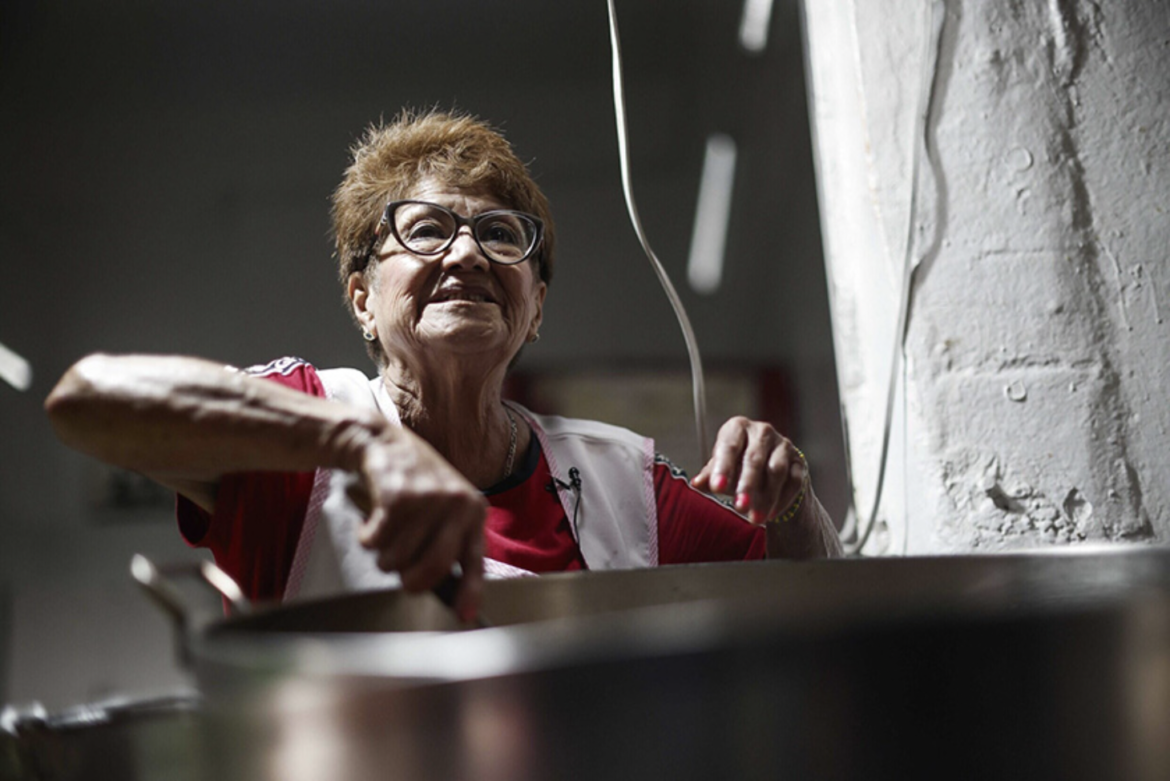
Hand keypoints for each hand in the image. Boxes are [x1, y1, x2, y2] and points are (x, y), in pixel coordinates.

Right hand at [348, 430, 486, 621]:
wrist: (384, 442)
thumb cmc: (415, 484)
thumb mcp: (445, 508)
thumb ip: (449, 542)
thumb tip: (449, 592)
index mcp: (473, 511)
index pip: (476, 560)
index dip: (469, 592)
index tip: (463, 616)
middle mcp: (457, 504)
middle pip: (435, 567)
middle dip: (412, 582)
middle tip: (401, 576)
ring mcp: (429, 499)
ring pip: (400, 559)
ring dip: (384, 557)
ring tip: (386, 536)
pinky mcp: (398, 496)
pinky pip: (377, 542)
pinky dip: (367, 539)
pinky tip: (370, 524)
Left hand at [691, 416, 806, 524]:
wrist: (769, 473)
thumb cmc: (737, 467)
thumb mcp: (721, 470)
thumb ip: (709, 476)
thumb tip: (696, 483)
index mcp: (737, 428)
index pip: (729, 446)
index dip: (723, 468)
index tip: (716, 488)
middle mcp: (762, 431)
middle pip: (754, 459)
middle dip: (746, 486)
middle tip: (739, 508)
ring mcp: (783, 445)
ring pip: (777, 471)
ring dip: (766, 497)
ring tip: (755, 518)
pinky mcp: (799, 462)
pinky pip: (794, 482)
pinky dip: (782, 500)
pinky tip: (771, 514)